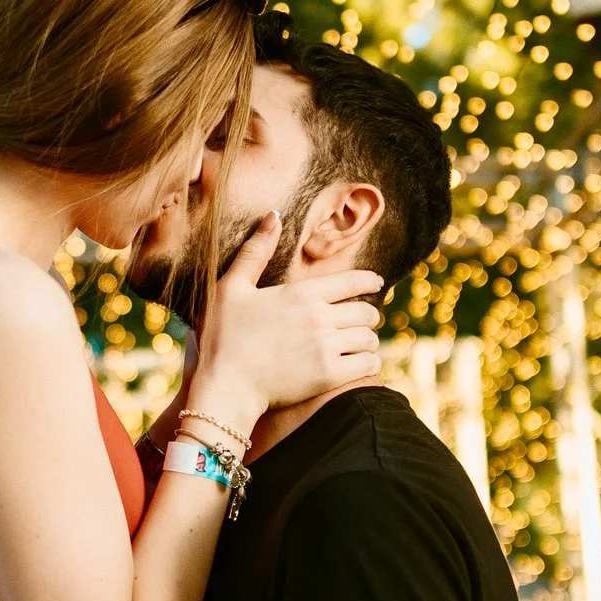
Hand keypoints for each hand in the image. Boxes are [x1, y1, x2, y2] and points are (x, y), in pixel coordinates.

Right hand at [187, 214, 384, 423]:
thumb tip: (274, 214)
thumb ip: (255, 251)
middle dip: (367, 314)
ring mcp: (326, 348)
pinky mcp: (328, 376)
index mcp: (301, 294)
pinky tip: (359, 362)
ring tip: (360, 343)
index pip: (353, 280)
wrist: (224, 386)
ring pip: (369, 338)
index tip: (377, 284)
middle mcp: (319, 318)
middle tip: (362, 320)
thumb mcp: (231, 288)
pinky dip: (368, 362)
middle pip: (366, 311)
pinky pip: (367, 364)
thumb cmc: (223, 337)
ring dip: (367, 340)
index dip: (370, 281)